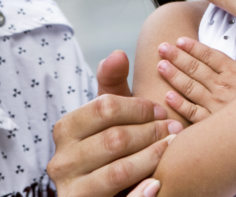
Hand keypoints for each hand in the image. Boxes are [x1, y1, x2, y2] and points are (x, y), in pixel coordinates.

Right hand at [48, 51, 183, 196]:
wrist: (102, 192)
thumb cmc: (110, 144)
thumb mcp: (108, 114)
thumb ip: (112, 83)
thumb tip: (118, 53)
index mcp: (65, 130)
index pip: (105, 108)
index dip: (138, 106)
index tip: (161, 108)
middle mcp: (61, 162)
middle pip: (114, 139)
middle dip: (150, 132)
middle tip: (175, 128)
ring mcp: (72, 191)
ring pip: (118, 172)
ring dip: (152, 158)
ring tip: (172, 147)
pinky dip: (140, 194)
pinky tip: (157, 183)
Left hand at [156, 35, 235, 121]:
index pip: (209, 55)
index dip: (193, 47)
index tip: (179, 40)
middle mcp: (222, 86)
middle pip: (195, 68)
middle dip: (176, 57)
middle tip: (161, 47)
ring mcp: (216, 105)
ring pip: (189, 87)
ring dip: (173, 76)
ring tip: (160, 65)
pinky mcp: (214, 124)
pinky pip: (192, 113)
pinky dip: (179, 105)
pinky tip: (167, 97)